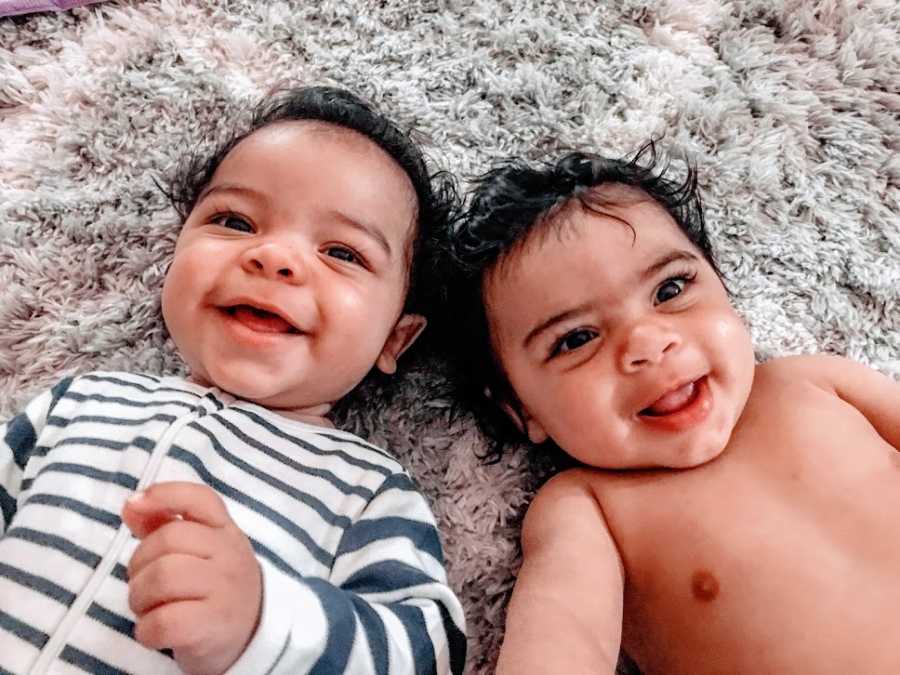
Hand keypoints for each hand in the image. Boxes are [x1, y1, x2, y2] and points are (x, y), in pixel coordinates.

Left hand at [122, 482, 261, 674]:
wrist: (252, 634)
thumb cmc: (213, 586)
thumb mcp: (199, 551)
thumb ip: (163, 525)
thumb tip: (130, 505)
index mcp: (225, 531)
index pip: (200, 500)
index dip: (164, 495)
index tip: (134, 504)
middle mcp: (230, 555)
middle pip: (168, 540)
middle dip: (139, 564)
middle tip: (143, 584)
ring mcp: (225, 590)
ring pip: (162, 578)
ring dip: (139, 597)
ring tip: (148, 608)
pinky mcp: (213, 626)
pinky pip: (163, 622)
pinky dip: (146, 630)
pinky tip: (154, 631)